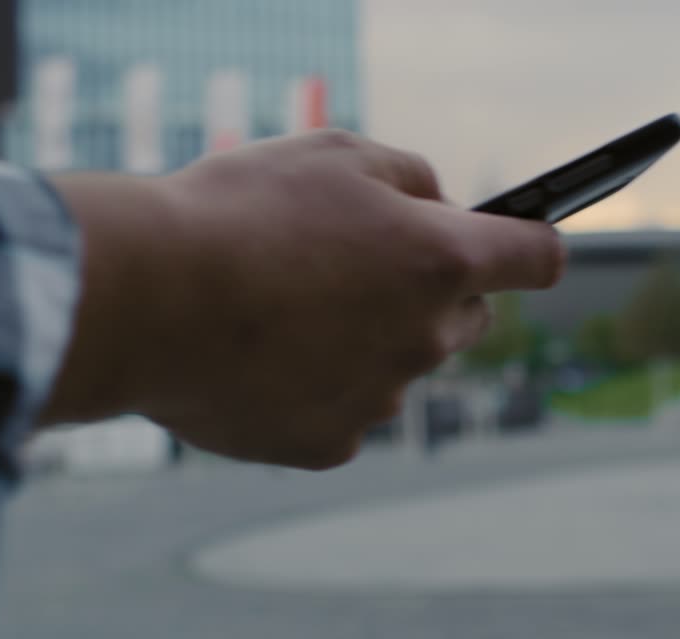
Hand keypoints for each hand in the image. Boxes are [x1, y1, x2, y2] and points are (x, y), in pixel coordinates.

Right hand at [42, 130, 564, 468]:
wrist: (143, 301)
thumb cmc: (236, 212)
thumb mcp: (333, 154)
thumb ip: (409, 178)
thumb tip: (439, 205)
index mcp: (440, 260)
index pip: (536, 258)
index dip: (530, 244)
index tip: (518, 242)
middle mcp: (425, 338)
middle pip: (465, 318)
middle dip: (433, 292)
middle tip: (365, 267)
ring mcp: (379, 399)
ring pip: (395, 366)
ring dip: (363, 341)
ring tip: (283, 311)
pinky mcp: (328, 444)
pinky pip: (341, 412)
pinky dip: (313, 388)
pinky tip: (260, 359)